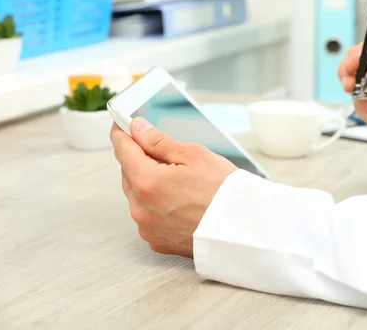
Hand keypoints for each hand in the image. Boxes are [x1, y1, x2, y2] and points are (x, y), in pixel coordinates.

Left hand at [110, 118, 236, 256]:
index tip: (123, 125)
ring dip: (149, 184)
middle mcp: (141, 208)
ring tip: (181, 182)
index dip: (123, 133)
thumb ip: (159, 141)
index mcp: (147, 183)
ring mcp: (147, 228)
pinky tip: (180, 201)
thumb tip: (137, 129)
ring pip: (137, 195)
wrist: (243, 229)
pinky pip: (148, 215)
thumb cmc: (224, 192)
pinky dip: (157, 205)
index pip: (122, 150)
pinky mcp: (157, 241)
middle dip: (141, 160)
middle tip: (168, 155)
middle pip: (128, 173)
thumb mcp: (194, 154)